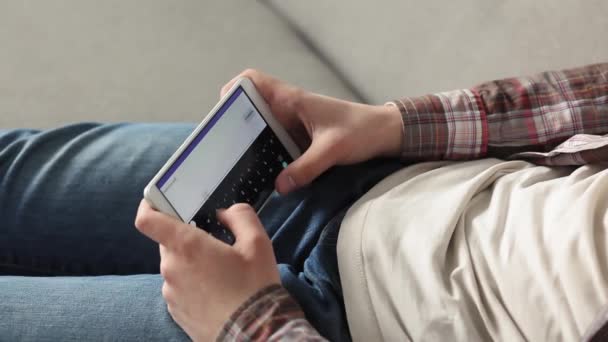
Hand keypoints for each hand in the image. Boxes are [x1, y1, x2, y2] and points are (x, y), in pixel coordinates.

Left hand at [135, 201, 279, 340]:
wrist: (253, 335)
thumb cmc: (254, 288)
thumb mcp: (258, 243)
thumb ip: (241, 216)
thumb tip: (226, 213)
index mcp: (187, 246)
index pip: (148, 220)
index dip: (149, 205)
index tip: (159, 201)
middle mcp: (171, 268)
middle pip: (168, 242)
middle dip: (188, 239)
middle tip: (216, 244)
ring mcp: (171, 292)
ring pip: (176, 266)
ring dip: (193, 264)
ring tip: (222, 274)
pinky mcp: (175, 312)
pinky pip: (180, 288)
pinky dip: (194, 285)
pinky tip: (218, 293)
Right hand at [221, 69, 402, 193]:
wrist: (387, 134)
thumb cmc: (363, 130)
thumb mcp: (333, 150)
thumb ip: (306, 168)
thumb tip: (279, 187)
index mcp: (292, 99)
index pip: (253, 80)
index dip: (234, 89)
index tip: (223, 112)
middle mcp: (289, 109)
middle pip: (252, 109)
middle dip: (236, 125)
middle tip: (223, 147)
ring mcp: (294, 125)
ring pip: (264, 130)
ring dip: (252, 144)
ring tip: (237, 164)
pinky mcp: (301, 140)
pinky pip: (277, 145)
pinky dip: (269, 156)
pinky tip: (264, 175)